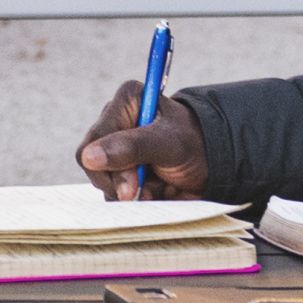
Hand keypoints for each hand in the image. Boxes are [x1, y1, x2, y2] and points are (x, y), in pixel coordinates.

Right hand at [77, 78, 209, 201]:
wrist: (213, 167)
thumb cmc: (194, 145)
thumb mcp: (168, 144)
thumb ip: (131, 147)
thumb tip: (89, 157)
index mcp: (126, 103)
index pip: (94, 141)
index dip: (109, 167)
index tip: (131, 187)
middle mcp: (116, 123)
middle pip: (93, 164)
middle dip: (120, 183)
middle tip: (147, 188)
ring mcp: (116, 149)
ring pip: (102, 182)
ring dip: (128, 193)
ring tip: (155, 187)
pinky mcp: (120, 170)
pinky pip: (112, 193)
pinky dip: (132, 199)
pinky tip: (153, 191)